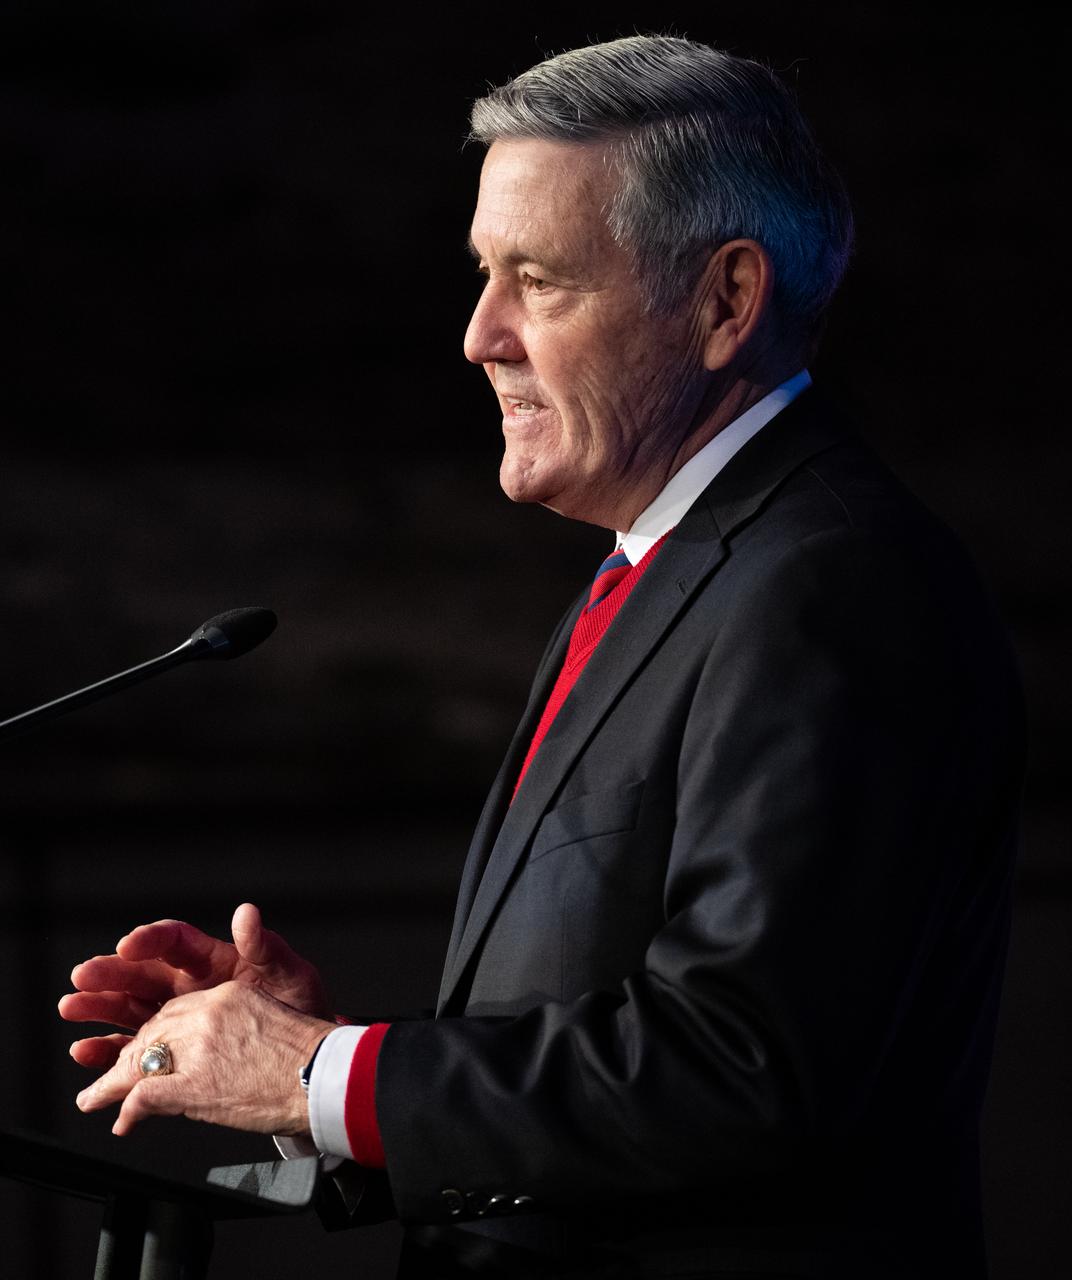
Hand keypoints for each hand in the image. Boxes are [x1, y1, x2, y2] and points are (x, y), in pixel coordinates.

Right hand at [60, 902, 331, 1069]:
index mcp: (214, 960)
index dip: (150, 939)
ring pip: (129, 1007)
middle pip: (142, 973)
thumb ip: (266, 947)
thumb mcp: (290, 975)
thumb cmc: (300, 1008)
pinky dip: (110, 1050)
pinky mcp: (172, 1050)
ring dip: (99, 1008)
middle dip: (111, 973)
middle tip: (83, 976)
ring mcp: (178, 1017)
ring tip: (72, 1008)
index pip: (176, 942)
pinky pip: (135, 1048)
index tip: (128, 944)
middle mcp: (189, 985)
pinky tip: (86, 1050)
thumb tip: (247, 912)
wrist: (306, 1057)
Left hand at [74, 981, 333, 1136]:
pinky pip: (147, 1094)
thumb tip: (225, 1040)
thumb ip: (238, 1019)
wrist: (324, 1076)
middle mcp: (208, 1015)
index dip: (154, 1032)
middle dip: (127, 1054)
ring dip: (112, 1081)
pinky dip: (127, 1108)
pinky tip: (121, 1119)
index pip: (176, 1011)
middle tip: (110, 1074)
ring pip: (141, 1059)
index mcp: (228, 996)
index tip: (144, 1046)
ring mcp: (199, 1049)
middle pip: (153, 1031)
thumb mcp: (272, 1014)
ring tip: (95, 1097)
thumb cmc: (310, 1052)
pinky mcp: (194, 1084)